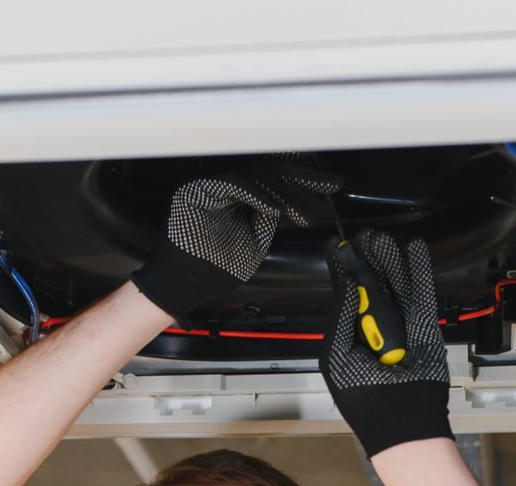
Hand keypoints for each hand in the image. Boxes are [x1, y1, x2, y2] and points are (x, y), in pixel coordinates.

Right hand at [130, 170, 337, 322]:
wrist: (186, 284)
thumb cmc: (214, 268)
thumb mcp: (255, 241)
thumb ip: (268, 219)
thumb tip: (288, 202)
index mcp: (237, 196)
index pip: (273, 180)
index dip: (303, 182)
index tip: (330, 187)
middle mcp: (223, 185)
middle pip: (267, 170)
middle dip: (302, 178)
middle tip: (328, 185)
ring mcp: (210, 185)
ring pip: (254, 174)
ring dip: (282, 192)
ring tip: (301, 212)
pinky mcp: (198, 190)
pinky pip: (233, 183)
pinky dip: (256, 194)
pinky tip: (274, 208)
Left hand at [322, 230, 453, 457]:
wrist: (400, 420)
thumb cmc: (363, 397)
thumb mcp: (338, 354)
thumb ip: (342, 315)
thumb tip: (347, 281)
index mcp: (348, 338)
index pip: (345, 297)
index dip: (343, 272)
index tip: (337, 247)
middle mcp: (374, 331)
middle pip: (372, 287)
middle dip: (367, 261)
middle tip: (363, 237)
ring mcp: (401, 329)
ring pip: (396, 287)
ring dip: (390, 261)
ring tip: (382, 239)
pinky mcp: (425, 329)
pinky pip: (422, 295)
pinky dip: (419, 272)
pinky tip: (414, 251)